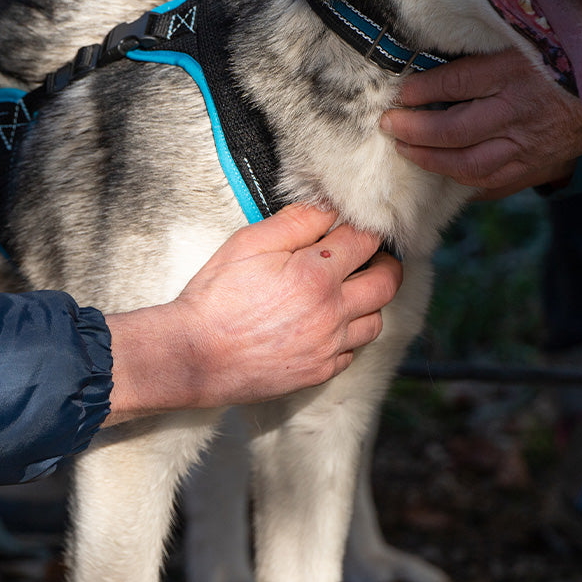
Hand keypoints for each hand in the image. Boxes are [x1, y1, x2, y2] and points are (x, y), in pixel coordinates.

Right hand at [104, 205, 400, 422]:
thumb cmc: (215, 297)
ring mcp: (328, 347)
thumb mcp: (248, 244)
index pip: (365, 240)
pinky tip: (328, 324)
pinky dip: (349, 335)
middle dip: (385, 262)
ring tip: (348, 291)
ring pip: (376, 321)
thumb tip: (327, 208)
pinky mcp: (318, 373)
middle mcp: (332, 313)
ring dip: (369, 301)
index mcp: (316, 275)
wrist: (193, 355)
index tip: (355, 225)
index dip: (365, 227)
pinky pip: (353, 352)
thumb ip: (294, 222)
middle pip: (387, 282)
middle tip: (368, 255)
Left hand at [380, 47, 581, 198]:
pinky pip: (494, 183)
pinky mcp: (536, 167)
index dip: (423, 90)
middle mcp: (522, 112)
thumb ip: (483, 45)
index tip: (400, 92)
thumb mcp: (524, 39)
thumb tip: (431, 50)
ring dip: (431, 160)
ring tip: (406, 149)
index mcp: (518, 72)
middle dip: (416, 130)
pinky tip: (440, 177)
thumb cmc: (559, 58)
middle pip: (456, 129)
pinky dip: (463, 183)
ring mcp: (530, 145)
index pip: (458, 83)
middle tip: (389, 125)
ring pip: (470, 164)